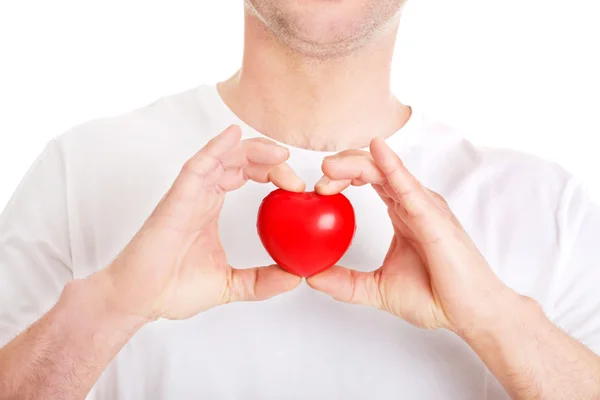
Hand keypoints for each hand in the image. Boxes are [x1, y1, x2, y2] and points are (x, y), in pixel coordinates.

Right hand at [96, 125, 303, 321]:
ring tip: (279, 153)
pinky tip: (233, 136)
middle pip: (238, 161)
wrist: (139, 301)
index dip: (271, 172)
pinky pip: (197, 166)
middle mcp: (200, 195)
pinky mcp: (176, 200)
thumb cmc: (172, 289)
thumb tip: (294, 277)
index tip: (297, 185)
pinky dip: (215, 148)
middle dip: (268, 159)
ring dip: (251, 150)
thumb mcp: (230, 284)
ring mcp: (188, 195)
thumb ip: (261, 281)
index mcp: (210, 208)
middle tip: (293, 169)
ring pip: (221, 157)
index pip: (245, 175)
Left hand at [308, 137, 521, 334]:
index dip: (340, 177)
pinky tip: (377, 150)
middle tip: (318, 181)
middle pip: (372, 168)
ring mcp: (424, 205)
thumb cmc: (435, 297)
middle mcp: (412, 202)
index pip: (367, 179)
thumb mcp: (377, 288)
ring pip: (385, 171)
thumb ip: (345, 282)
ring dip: (355, 164)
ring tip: (329, 167)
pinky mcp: (433, 216)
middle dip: (342, 166)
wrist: (471, 314)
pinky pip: (408, 186)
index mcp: (401, 212)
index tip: (317, 191)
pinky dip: (391, 166)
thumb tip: (311, 276)